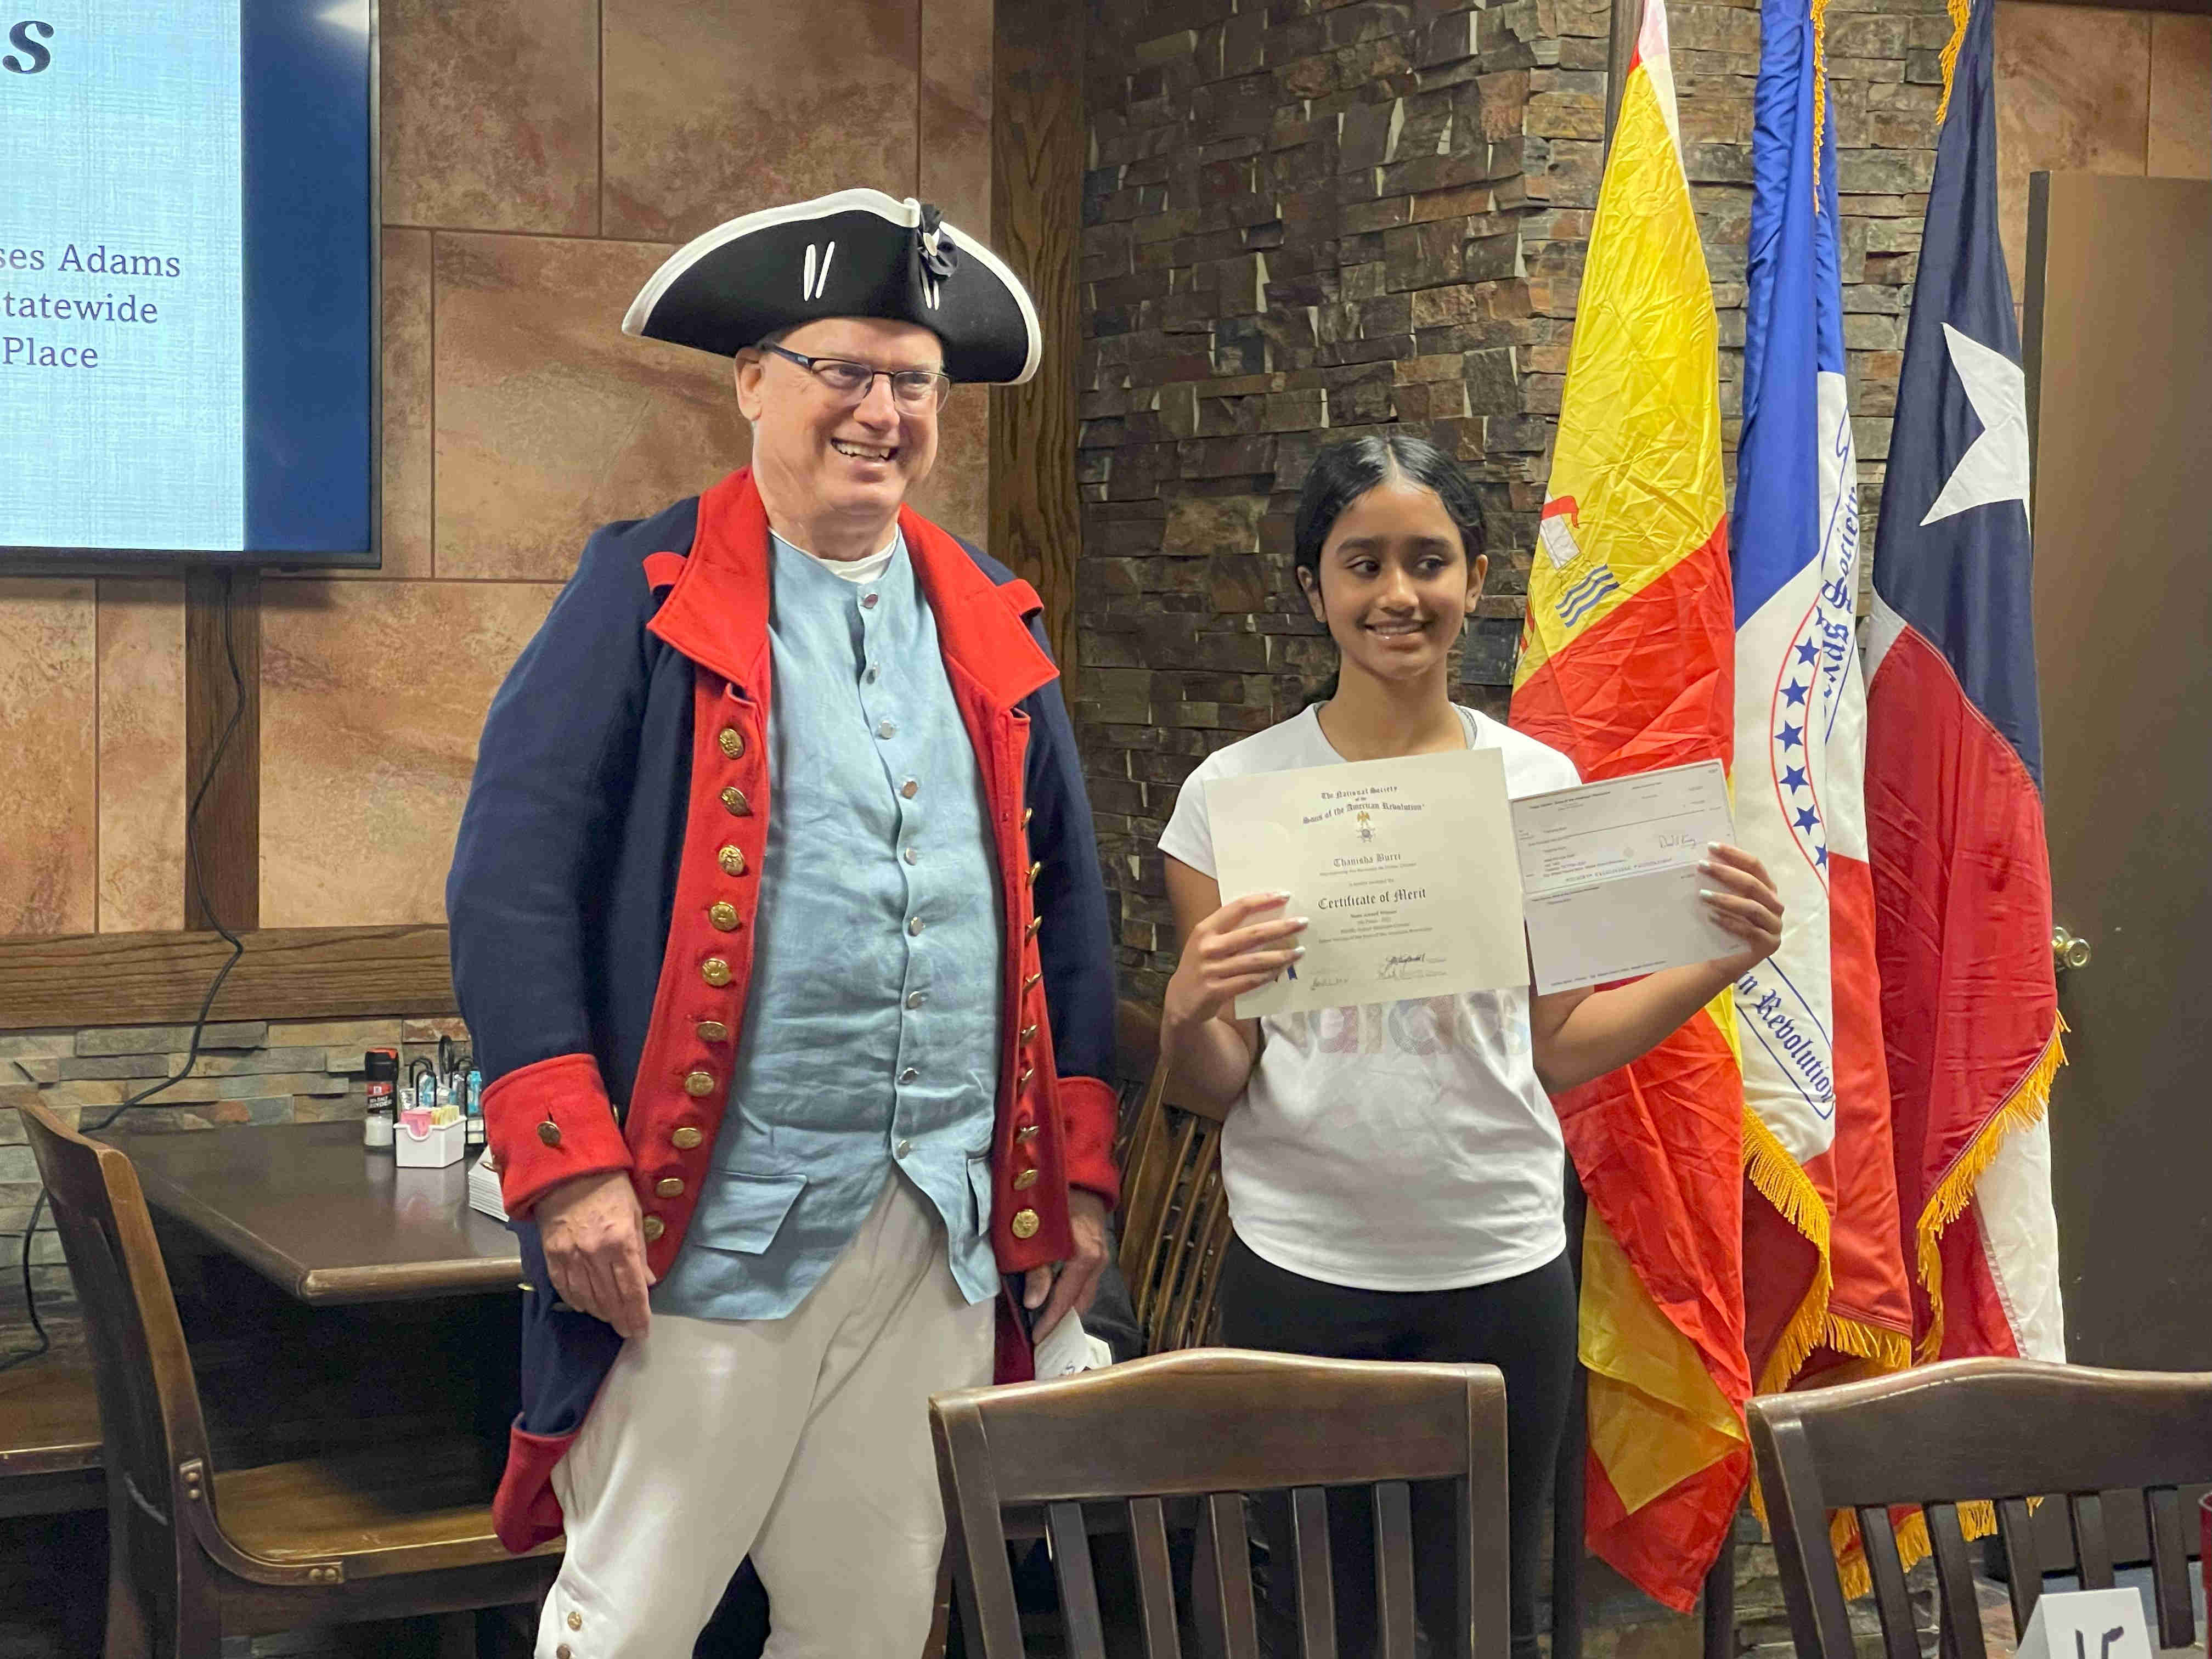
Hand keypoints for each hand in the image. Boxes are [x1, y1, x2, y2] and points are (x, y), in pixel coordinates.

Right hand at [534, 1169, 655, 1339]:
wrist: (567, 1170)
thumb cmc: (609, 1187)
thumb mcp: (635, 1213)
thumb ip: (641, 1250)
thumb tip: (648, 1282)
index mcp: (620, 1241)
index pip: (632, 1290)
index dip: (638, 1315)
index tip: (642, 1331)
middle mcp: (595, 1254)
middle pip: (610, 1300)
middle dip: (621, 1320)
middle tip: (629, 1332)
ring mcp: (570, 1256)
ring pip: (586, 1298)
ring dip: (601, 1314)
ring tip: (611, 1320)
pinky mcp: (551, 1255)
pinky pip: (564, 1288)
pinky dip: (576, 1301)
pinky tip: (586, 1307)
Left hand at [1022, 1188, 1110, 1342]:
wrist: (1079, 1170)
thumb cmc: (1054, 1199)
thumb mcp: (1038, 1233)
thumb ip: (1037, 1270)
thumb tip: (1033, 1304)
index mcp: (1085, 1258)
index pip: (1065, 1301)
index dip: (1050, 1322)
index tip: (1036, 1340)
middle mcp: (1098, 1261)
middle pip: (1080, 1302)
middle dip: (1061, 1320)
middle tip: (1040, 1334)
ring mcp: (1102, 1256)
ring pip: (1084, 1292)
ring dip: (1067, 1306)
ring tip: (1045, 1319)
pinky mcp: (1098, 1250)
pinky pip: (1086, 1281)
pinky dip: (1071, 1292)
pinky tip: (1056, 1294)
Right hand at [1163, 891, 1307, 1028]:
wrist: (1181, 999)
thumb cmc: (1202, 964)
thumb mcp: (1208, 942)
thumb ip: (1230, 930)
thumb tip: (1269, 916)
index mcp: (1205, 929)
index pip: (1238, 908)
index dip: (1263, 900)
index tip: (1285, 895)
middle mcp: (1208, 947)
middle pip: (1252, 934)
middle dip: (1281, 928)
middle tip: (1303, 923)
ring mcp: (1211, 970)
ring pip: (1255, 960)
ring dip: (1281, 955)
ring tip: (1300, 950)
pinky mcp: (1216, 991)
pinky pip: (1250, 981)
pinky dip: (1269, 975)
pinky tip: (1283, 970)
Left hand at [1699, 843, 1784, 977]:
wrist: (1720, 959)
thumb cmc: (1720, 923)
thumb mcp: (1720, 900)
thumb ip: (1718, 882)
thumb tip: (1701, 858)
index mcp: (1766, 889)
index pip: (1755, 865)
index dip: (1735, 855)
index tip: (1711, 847)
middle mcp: (1774, 905)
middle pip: (1753, 884)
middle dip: (1726, 873)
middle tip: (1702, 866)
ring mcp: (1774, 925)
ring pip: (1752, 907)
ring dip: (1725, 899)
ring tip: (1701, 895)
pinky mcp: (1769, 944)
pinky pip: (1750, 931)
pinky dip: (1730, 923)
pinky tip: (1711, 917)